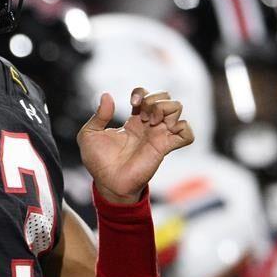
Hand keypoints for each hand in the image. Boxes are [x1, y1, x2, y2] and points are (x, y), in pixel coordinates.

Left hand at [78, 89, 193, 203]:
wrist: (108, 182)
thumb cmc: (99, 162)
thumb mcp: (89, 135)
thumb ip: (98, 115)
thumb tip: (107, 96)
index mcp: (134, 121)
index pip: (147, 96)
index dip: (141, 93)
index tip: (132, 104)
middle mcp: (149, 126)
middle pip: (166, 98)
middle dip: (155, 99)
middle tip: (142, 115)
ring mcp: (159, 135)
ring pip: (178, 108)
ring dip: (166, 108)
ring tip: (151, 121)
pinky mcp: (166, 147)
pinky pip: (187, 134)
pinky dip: (182, 128)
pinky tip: (166, 130)